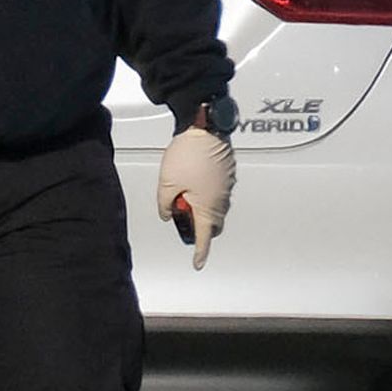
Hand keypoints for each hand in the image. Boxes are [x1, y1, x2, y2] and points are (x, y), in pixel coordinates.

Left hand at [156, 124, 233, 268]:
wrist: (205, 127)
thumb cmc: (189, 154)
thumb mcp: (167, 183)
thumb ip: (164, 204)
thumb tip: (166, 213)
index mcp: (208, 207)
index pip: (204, 238)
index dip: (200, 253)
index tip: (198, 262)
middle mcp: (222, 200)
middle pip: (212, 224)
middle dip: (198, 226)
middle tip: (180, 215)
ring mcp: (226, 187)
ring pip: (215, 207)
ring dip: (201, 206)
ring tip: (181, 191)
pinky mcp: (227, 174)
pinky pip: (217, 192)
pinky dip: (205, 193)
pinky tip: (191, 179)